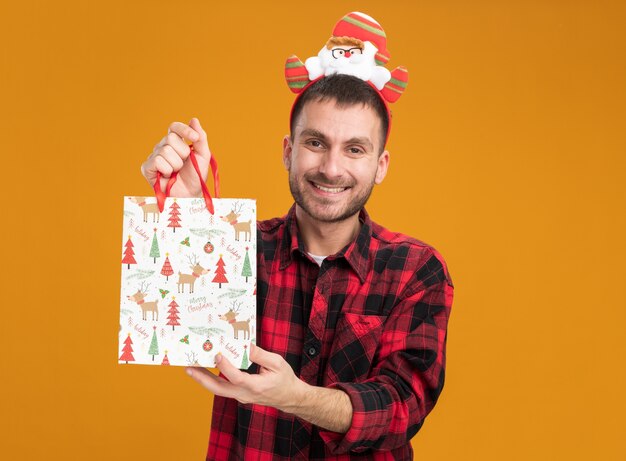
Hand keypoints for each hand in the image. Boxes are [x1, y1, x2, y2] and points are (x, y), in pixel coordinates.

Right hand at [140, 117, 211, 197]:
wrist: (190, 194)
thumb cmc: (196, 176)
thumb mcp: (203, 156)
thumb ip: (201, 138)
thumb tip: (194, 119)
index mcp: (175, 142)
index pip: (174, 127)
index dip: (184, 130)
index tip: (195, 138)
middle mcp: (162, 147)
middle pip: (171, 139)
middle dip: (183, 153)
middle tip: (184, 165)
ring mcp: (154, 156)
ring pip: (166, 151)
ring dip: (176, 165)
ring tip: (176, 172)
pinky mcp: (146, 168)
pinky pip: (157, 161)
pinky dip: (167, 170)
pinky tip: (167, 176)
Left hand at [186, 344, 305, 411]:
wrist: (289, 397)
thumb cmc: (284, 379)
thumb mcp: (277, 363)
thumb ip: (260, 354)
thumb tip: (245, 345)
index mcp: (256, 386)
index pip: (236, 378)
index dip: (225, 367)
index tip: (218, 355)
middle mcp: (245, 394)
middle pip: (218, 389)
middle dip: (202, 379)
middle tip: (189, 368)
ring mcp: (241, 396)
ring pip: (218, 390)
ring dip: (204, 379)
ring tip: (191, 368)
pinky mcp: (239, 395)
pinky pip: (223, 387)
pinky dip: (213, 379)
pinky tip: (207, 369)